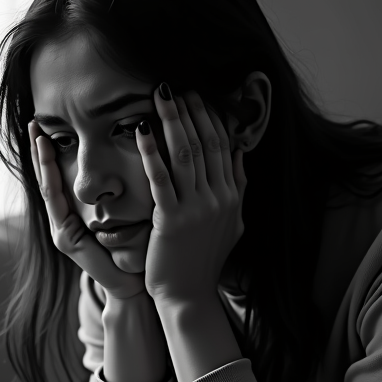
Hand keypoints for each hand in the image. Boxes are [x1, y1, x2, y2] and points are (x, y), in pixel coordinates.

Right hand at [28, 120, 147, 299]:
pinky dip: (50, 180)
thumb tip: (136, 154)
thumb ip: (124, 191)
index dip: (55, 152)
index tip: (50, 124)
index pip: (63, 176)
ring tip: (37, 134)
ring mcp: (61, 230)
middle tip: (34, 120)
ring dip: (41, 160)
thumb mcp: (130, 214)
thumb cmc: (139, 250)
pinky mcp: (65, 239)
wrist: (136, 285)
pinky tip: (48, 160)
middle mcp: (64, 221)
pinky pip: (55, 203)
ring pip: (47, 187)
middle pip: (49, 178)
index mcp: (77, 215)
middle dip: (41, 150)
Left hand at [138, 85, 247, 305]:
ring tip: (159, 95)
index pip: (224, 146)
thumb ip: (238, 188)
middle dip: (191, 111)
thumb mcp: (232, 223)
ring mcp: (196, 209)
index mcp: (232, 196)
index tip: (198, 95)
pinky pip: (160, 177)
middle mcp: (218, 199)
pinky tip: (141, 129)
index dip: (210, 117)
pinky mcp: (171, 219)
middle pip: (206, 143)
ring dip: (172, 120)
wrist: (188, 295)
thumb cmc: (205, 260)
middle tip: (176, 86)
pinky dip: (151, 150)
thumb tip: (241, 154)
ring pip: (185, 153)